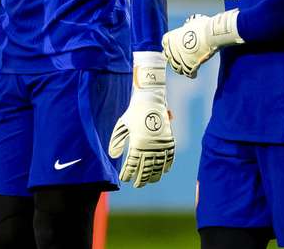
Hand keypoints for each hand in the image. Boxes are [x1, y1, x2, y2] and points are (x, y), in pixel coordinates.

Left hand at [108, 52, 174, 187]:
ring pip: (158, 165)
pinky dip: (167, 165)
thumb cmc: (133, 113)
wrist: (150, 99)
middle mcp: (150, 145)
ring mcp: (161, 143)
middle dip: (141, 179)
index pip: (132, 164)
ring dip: (154, 175)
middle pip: (146, 168)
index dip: (128, 173)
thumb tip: (113, 156)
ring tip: (149, 182)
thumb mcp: (121, 125)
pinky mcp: (169, 139)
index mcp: (137, 142)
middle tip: (137, 185)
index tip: (125, 179)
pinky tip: (164, 171)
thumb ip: (116, 141)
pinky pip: (170, 157)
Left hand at [162, 10, 241, 78]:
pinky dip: (191, 74)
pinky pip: (187, 73)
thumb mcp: (191, 23)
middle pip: (168, 56)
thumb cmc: (203, 27)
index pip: (165, 43)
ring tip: (185, 69)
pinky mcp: (189, 66)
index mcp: (171, 37)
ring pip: (176, 67)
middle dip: (173, 58)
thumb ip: (187, 27)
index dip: (169, 45)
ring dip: (180, 68)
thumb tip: (189, 26)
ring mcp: (180, 59)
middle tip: (179, 59)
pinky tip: (194, 74)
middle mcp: (172, 49)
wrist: (210, 35)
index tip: (173, 47)